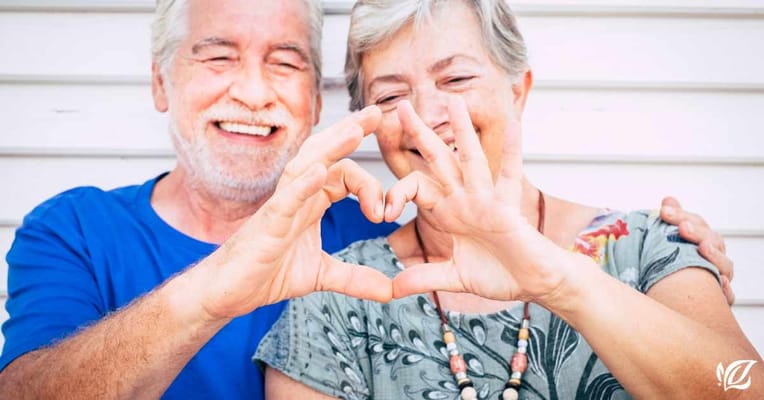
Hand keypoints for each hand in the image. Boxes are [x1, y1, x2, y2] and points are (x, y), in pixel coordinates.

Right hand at [196, 106, 392, 319]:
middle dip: (351, 132)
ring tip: (355, 130)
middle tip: (378, 113)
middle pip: (325, 154)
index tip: (385, 213)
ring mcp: (280, 206)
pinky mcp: (267, 224)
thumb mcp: (321, 275)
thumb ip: (356, 278)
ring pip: (307, 165)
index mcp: (310, 203)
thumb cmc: (265, 274)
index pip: (343, 175)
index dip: (369, 185)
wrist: (227, 293)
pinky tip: (320, 171)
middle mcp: (297, 197)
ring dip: (332, 147)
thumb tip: (390, 291)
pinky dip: (304, 184)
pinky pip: (286, 198)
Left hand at [387, 97, 583, 305]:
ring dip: (461, 130)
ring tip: (452, 100)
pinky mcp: (507, 209)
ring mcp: (486, 200)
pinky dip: (512, 152)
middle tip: (401, 106)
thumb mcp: (454, 277)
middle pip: (438, 160)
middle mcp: (465, 199)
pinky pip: (510, 177)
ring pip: (470, 159)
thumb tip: (393, 289)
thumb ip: (425, 277)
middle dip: (419, 133)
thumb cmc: (500, 275)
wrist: (535, 284)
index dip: (397, 194)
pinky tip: (514, 126)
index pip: (416, 188)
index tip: (383, 213)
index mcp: (449, 212)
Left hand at [660, 197, 734, 303]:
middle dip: (697, 232)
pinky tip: (720, 283)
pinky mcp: (719, 299)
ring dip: (715, 256)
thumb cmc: (668, 267)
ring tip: (703, 248)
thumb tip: (669, 200)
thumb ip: (670, 221)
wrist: (670, 300)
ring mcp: (718, 276)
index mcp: (700, 240)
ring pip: (724, 265)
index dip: (681, 215)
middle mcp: (713, 257)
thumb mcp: (665, 243)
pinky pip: (727, 295)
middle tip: (682, 228)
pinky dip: (725, 290)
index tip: (664, 210)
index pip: (695, 223)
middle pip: (712, 240)